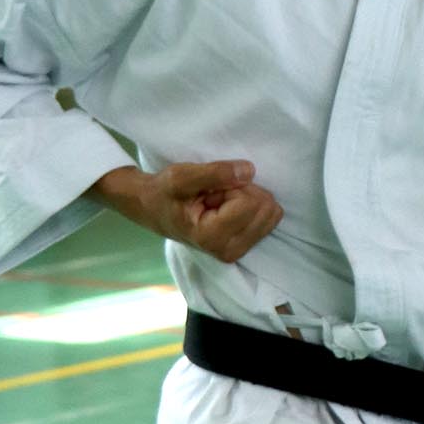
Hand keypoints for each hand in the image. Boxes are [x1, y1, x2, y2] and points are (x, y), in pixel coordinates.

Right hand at [92, 158, 283, 262]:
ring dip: (248, 199)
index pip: (249, 202)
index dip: (232, 186)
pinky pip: (270, 219)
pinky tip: (229, 209)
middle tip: (215, 197)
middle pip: (264, 208)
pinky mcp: (245, 246)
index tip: (209, 192)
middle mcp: (228, 251)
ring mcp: (238, 252)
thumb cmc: (165, 192)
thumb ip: (215, 173)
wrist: (153, 208)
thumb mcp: (182, 176)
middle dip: (243, 193)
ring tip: (219, 203)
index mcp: (211, 238)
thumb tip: (250, 171)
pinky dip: (252, 207)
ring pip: (271, 213)